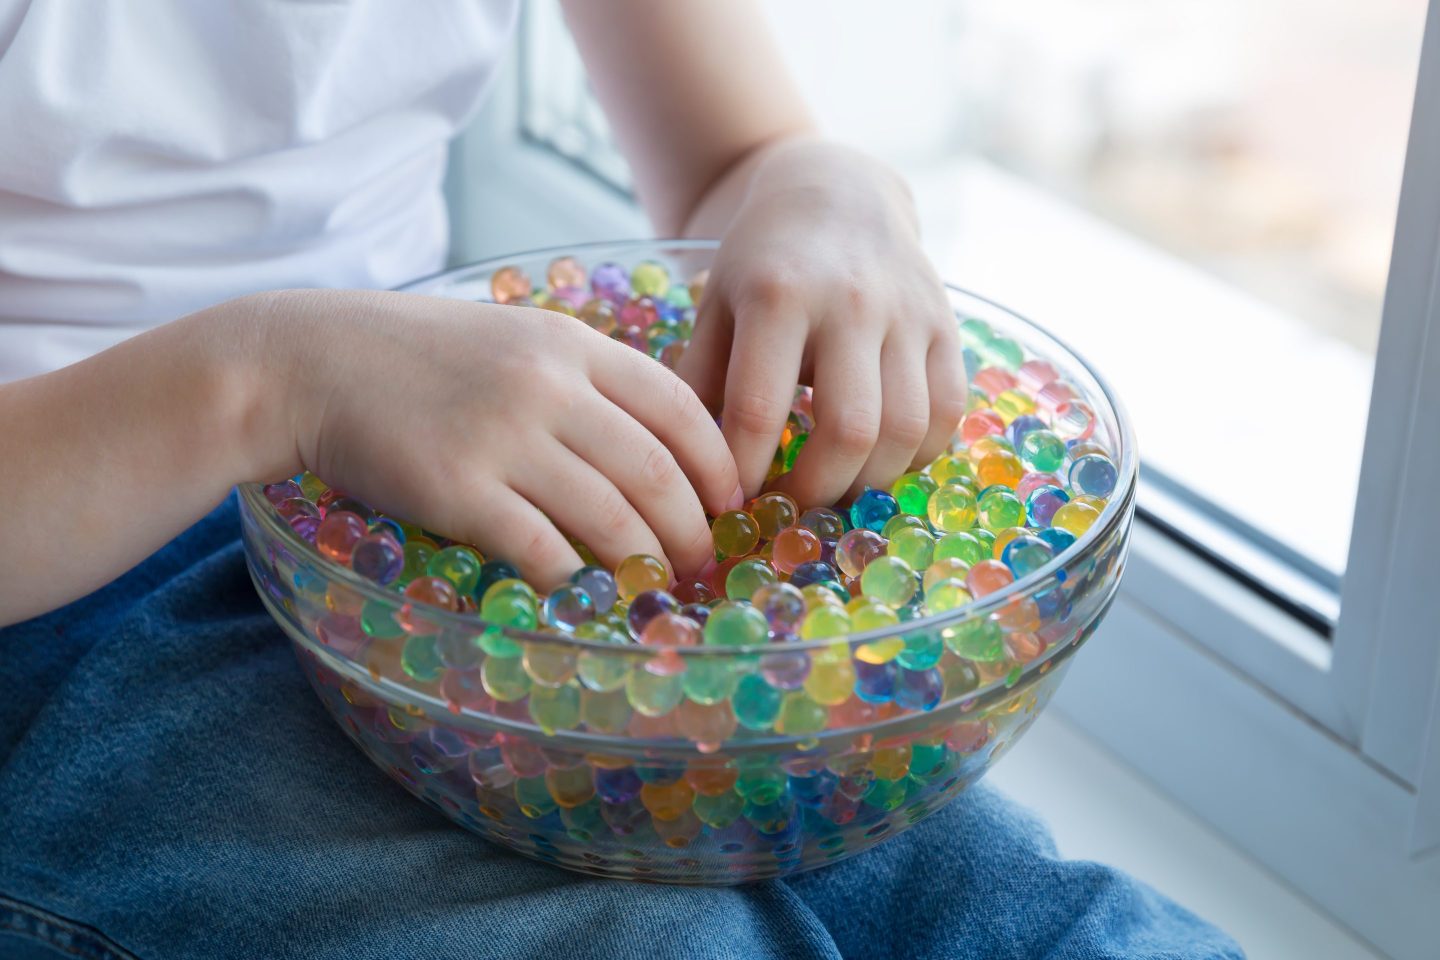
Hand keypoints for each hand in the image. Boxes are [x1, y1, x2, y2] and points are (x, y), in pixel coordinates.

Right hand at [252, 289, 741, 586]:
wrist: (310, 361)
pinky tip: (583, 595)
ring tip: (656, 587)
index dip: (717, 462)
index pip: (678, 405)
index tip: (730, 501)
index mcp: (570, 343)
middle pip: (657, 470)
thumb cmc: (415, 357)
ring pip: (611, 516)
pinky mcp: (458, 488)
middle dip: (693, 528)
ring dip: (644, 563)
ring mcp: (503, 436)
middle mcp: (547, 385)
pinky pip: (542, 549)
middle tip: (700, 561)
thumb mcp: (511, 339)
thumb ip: (579, 378)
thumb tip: (650, 443)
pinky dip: (573, 581)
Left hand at [676, 140, 966, 506]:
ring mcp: (908, 314)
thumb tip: (689, 467)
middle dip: (816, 490)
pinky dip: (916, 454)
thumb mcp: (716, 305)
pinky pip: (946, 412)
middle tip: (790, 508)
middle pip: (848, 430)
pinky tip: (880, 458)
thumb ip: (698, 381)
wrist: (836, 193)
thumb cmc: (762, 260)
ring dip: (869, 481)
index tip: (732, 501)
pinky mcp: (947, 326)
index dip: (743, 471)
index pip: (758, 410)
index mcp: (779, 294)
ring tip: (836, 489)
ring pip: (906, 429)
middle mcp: (852, 303)